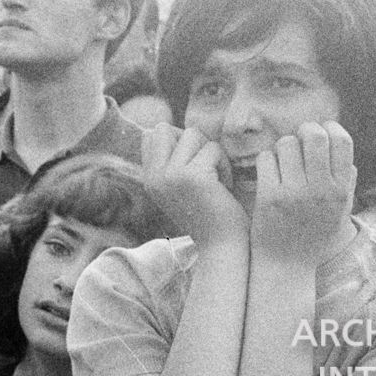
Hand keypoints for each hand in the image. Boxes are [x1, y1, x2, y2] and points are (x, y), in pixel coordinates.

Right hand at [145, 123, 244, 249]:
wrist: (221, 247)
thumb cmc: (208, 216)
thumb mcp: (180, 188)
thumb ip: (172, 162)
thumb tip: (172, 129)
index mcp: (150, 179)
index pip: (151, 135)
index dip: (177, 140)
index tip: (195, 165)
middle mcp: (155, 177)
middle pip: (166, 128)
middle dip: (192, 141)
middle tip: (207, 167)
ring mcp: (171, 176)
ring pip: (193, 134)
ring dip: (212, 153)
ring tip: (217, 178)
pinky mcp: (193, 176)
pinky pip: (213, 149)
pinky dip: (225, 166)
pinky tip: (225, 188)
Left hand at [248, 120, 355, 267]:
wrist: (287, 265)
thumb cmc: (314, 236)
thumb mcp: (340, 212)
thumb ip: (347, 183)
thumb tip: (344, 152)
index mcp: (340, 191)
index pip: (342, 141)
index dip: (330, 128)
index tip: (321, 133)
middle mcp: (320, 190)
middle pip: (314, 135)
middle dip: (305, 130)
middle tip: (299, 140)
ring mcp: (294, 194)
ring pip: (286, 143)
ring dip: (283, 147)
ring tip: (283, 162)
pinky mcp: (269, 198)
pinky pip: (266, 158)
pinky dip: (266, 161)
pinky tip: (269, 174)